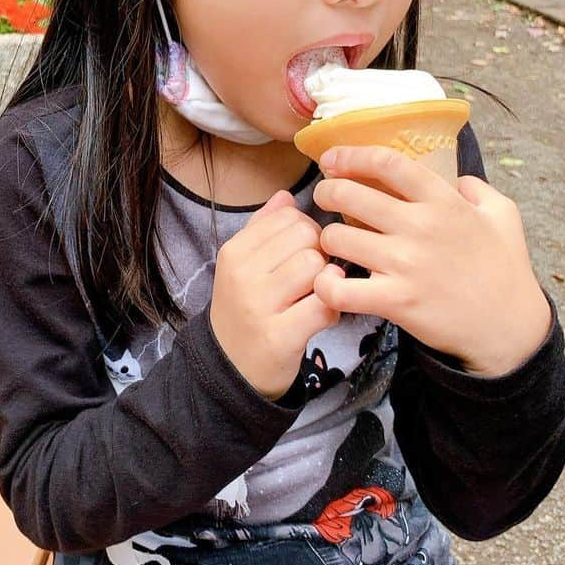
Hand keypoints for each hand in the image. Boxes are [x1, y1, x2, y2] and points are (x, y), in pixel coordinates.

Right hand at [210, 190, 338, 400]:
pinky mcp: (280, 336)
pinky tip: (322, 316)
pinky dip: (333, 310)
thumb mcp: (242, 265)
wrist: (230, 369)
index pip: (289, 216)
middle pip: (307, 238)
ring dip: (327, 282)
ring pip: (318, 267)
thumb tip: (286, 195)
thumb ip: (264, 228)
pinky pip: (325, 304)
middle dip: (320, 255)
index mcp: (234, 251)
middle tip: (313, 278)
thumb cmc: (244, 310)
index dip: (307, 231)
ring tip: (316, 296)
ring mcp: (259, 306)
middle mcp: (243, 274)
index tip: (301, 253)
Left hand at [310, 146, 551, 377]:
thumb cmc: (506, 270)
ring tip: (334, 243)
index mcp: (444, 202)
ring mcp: (406, 265)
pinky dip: (326, 285)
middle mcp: (421, 227)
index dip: (352, 155)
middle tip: (325, 197)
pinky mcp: (396, 301)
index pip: (388, 163)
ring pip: (337, 238)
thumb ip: (479, 190)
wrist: (510, 329)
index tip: (332, 158)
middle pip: (349, 195)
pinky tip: (331, 281)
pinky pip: (340, 290)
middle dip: (327, 192)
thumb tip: (458, 181)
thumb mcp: (505, 216)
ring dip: (327, 239)